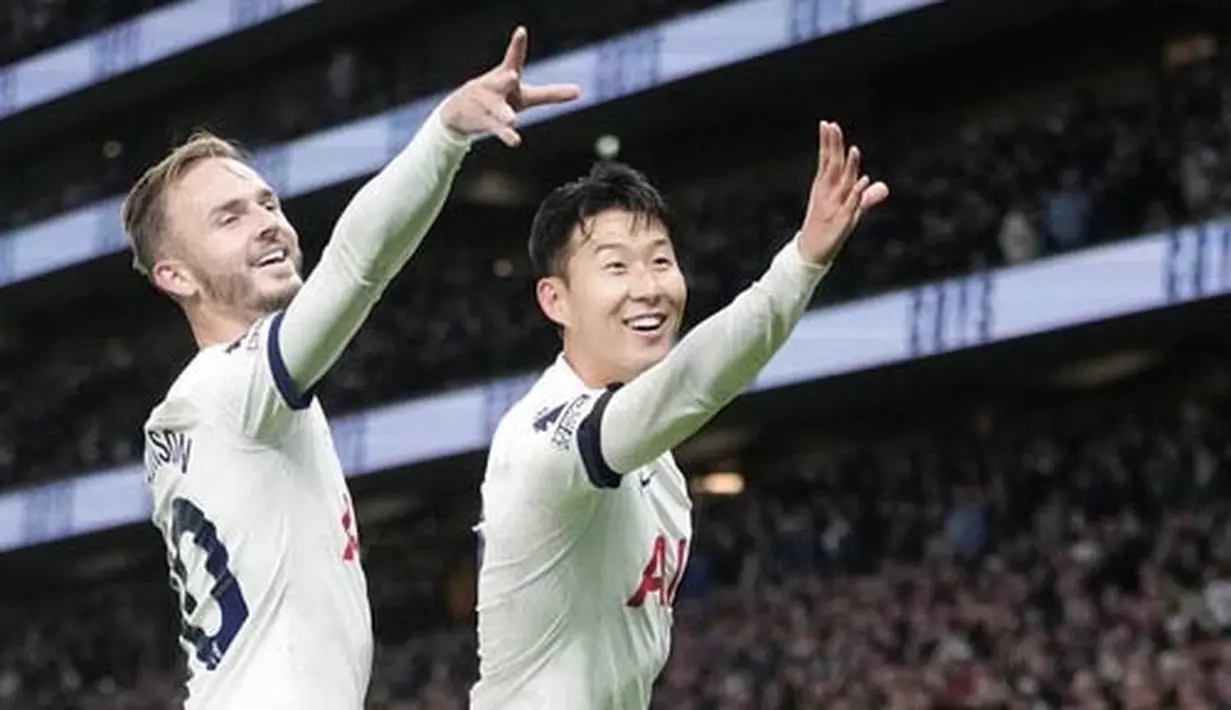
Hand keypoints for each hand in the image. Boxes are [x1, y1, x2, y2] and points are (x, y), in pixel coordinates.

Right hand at [440, 26, 580, 146]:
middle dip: (506, 79)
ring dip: (504, 113)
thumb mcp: (524, 96)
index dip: (517, 45)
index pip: (513, 58)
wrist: (459, 111)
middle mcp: (496, 87)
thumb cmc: (499, 99)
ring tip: (512, 120)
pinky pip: (496, 128)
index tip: (521, 31)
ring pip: (497, 108)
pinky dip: (506, 135)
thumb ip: (550, 94)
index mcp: (506, 75)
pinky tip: (515, 141)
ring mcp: (488, 104)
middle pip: (503, 81)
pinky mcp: (483, 120)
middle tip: (512, 76)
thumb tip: (580, 91)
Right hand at [798, 121, 889, 264]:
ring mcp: (834, 206)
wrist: (813, 253)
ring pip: (843, 183)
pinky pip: (851, 205)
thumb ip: (867, 197)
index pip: (828, 161)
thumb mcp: (852, 211)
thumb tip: (883, 187)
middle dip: (832, 146)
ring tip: (854, 149)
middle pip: (832, 166)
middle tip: (831, 126)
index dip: (829, 143)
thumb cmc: (830, 230)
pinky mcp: (842, 221)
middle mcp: (828, 194)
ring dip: (849, 166)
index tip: (828, 124)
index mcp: (826, 188)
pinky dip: (857, 193)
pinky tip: (863, 180)